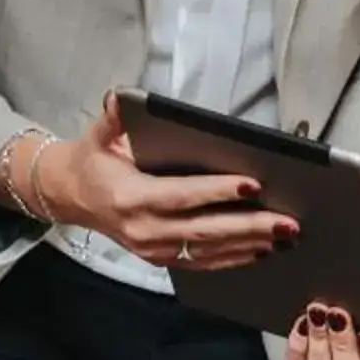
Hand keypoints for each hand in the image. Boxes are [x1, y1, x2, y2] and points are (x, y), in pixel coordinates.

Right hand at [42, 93, 294, 270]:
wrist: (72, 196)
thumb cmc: (93, 161)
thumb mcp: (98, 136)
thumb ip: (113, 119)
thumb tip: (121, 98)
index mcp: (130, 197)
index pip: (181, 196)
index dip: (217, 192)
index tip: (252, 184)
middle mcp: (144, 229)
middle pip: (204, 230)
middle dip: (249, 225)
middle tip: (286, 220)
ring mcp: (154, 249)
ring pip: (208, 250)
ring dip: (249, 244)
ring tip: (285, 235)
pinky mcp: (162, 258)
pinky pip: (202, 262)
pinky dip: (234, 258)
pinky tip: (261, 251)